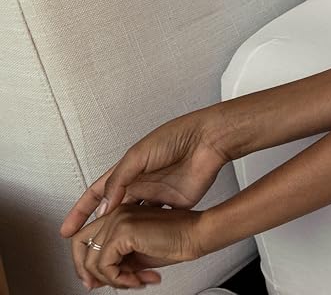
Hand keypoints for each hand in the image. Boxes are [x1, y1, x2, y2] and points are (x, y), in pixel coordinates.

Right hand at [58, 109, 232, 240]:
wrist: (208, 140)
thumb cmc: (175, 138)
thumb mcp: (138, 156)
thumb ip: (119, 181)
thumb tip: (104, 208)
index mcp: (127, 170)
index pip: (97, 193)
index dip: (80, 211)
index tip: (67, 229)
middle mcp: (141, 185)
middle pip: (114, 211)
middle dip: (100, 228)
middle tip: (88, 246)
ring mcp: (158, 196)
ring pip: (135, 220)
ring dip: (124, 233)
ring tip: (111, 250)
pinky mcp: (176, 204)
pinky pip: (159, 222)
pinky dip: (150, 233)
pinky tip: (142, 244)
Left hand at [68, 205, 207, 289]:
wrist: (197, 234)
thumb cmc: (177, 241)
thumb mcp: (138, 257)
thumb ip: (117, 263)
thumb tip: (97, 279)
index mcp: (118, 215)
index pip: (84, 238)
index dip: (84, 262)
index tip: (94, 279)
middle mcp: (115, 213)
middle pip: (78, 245)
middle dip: (86, 271)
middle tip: (97, 285)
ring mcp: (117, 220)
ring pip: (91, 260)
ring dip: (112, 280)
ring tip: (133, 282)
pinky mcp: (123, 231)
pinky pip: (105, 264)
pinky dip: (118, 278)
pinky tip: (136, 278)